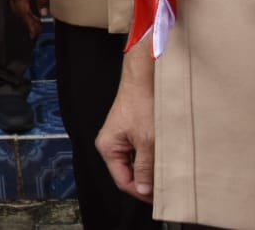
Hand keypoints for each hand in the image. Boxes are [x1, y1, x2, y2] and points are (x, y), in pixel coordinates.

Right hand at [7, 0, 49, 37]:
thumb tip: (44, 14)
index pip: (24, 14)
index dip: (30, 25)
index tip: (36, 35)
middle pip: (18, 12)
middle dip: (27, 23)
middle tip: (37, 32)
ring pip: (16, 6)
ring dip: (24, 15)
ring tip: (34, 22)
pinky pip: (16, 0)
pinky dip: (22, 7)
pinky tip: (29, 7)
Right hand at [96, 48, 154, 202]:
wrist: (144, 80)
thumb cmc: (141, 104)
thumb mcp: (147, 141)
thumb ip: (145, 168)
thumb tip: (143, 190)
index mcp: (108, 147)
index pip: (123, 180)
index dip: (142, 191)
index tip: (160, 195)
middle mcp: (111, 144)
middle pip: (129, 173)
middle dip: (147, 179)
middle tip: (167, 181)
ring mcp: (121, 138)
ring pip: (137, 163)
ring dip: (151, 167)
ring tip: (166, 165)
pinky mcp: (130, 133)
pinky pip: (140, 153)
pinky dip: (152, 156)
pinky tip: (163, 153)